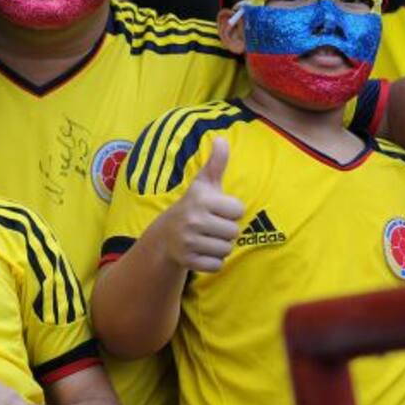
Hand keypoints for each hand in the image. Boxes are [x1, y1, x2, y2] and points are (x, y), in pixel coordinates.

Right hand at [159, 137, 243, 272]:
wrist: (166, 234)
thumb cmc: (194, 205)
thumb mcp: (203, 184)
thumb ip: (216, 163)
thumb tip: (221, 139)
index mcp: (201, 199)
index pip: (238, 210)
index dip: (230, 211)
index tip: (216, 209)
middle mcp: (193, 220)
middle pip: (234, 232)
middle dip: (226, 230)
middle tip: (211, 225)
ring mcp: (188, 241)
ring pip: (226, 249)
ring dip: (220, 245)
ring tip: (206, 237)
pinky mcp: (188, 261)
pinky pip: (217, 265)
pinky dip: (213, 261)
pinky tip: (201, 251)